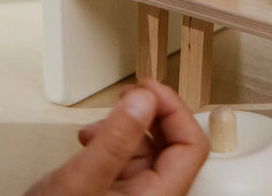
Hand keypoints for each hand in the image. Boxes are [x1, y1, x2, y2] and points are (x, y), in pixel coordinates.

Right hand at [23, 79, 208, 194]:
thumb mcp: (80, 181)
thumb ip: (115, 141)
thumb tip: (145, 99)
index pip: (191, 147)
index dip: (174, 110)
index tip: (148, 89)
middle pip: (174, 146)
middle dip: (151, 114)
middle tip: (129, 93)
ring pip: (150, 152)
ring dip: (129, 127)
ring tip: (100, 123)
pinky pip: (129, 163)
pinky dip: (114, 143)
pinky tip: (92, 140)